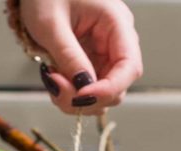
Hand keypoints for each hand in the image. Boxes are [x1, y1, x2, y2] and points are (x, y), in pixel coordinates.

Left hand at [19, 0, 142, 114]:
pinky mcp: (91, 62)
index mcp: (116, 22)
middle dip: (87, 96)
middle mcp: (116, 40)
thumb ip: (69, 56)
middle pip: (118, 85)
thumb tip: (84, 88)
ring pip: (102, 93)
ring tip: (52, 80)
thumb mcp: (51, 25)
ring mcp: (104, 53)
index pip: (129, 66)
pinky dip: (71, 92)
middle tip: (56, 87)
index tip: (82, 96)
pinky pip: (88, 88)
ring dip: (77, 98)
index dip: (109, 88)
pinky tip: (55, 79)